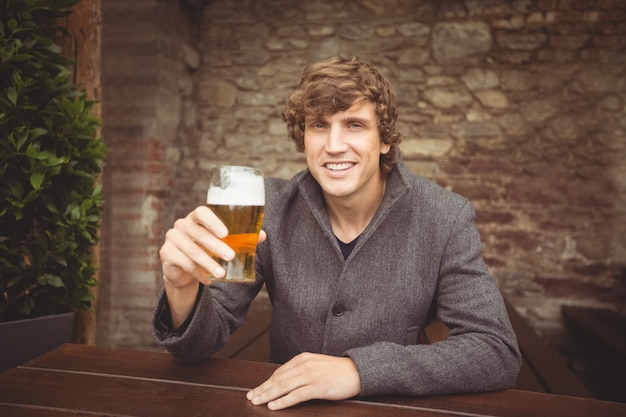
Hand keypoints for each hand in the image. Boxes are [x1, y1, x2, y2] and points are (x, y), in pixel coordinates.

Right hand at [159, 206, 265, 326]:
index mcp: (196, 217)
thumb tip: (262, 236)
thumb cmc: (207, 248)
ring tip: (222, 274)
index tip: (226, 233)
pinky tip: (208, 280)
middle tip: (231, 256)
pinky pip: (184, 263)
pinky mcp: (166, 253)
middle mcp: (182, 224)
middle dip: (216, 246)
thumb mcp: (222, 242)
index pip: (202, 212)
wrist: (184, 268)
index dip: (213, 221)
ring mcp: (172, 238)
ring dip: (208, 263)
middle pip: (199, 234)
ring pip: (192, 251)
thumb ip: (241, 237)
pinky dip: (198, 273)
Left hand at [246, 352, 360, 409]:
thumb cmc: (337, 371)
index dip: (266, 382)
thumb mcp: (316, 365)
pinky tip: (274, 406)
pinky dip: (283, 401)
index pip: (279, 372)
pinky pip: (296, 395)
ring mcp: (311, 375)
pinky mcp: (318, 387)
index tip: (256, 390)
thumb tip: (285, 381)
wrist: (357, 371)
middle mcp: (305, 365)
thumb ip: (301, 370)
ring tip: (257, 402)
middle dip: (263, 389)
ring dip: (268, 395)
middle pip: (278, 378)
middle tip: (251, 397)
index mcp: (303, 358)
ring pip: (284, 386)